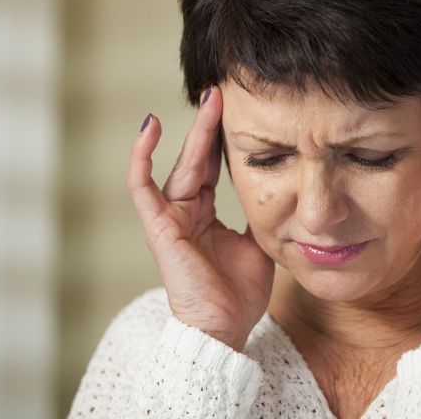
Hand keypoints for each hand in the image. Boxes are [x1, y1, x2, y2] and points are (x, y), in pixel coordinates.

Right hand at [126, 85, 274, 351]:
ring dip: (194, 132)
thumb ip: (259, 214)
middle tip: (223, 92)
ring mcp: (170, 217)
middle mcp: (186, 210)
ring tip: (209, 99)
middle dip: (211, 125)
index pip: (214, 167)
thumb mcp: (258, 242)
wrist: (226, 328)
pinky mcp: (159, 226)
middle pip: (198, 159)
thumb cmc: (239, 292)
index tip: (239, 110)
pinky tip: (148, 126)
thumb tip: (279, 188)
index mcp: (207, 214)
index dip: (223, 139)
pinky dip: (141, 156)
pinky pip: (142, 186)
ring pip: (179, 164)